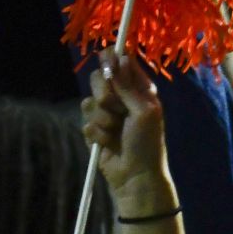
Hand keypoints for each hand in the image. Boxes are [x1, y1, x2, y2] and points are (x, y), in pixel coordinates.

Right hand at [80, 50, 173, 213]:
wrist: (135, 177)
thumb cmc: (147, 143)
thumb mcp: (144, 111)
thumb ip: (128, 85)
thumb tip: (120, 57)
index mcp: (139, 90)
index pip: (122, 63)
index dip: (111, 58)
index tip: (106, 60)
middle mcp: (122, 98)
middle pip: (99, 78)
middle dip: (104, 93)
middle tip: (115, 107)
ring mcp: (106, 113)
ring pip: (90, 100)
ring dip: (102, 118)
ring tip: (115, 132)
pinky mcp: (94, 129)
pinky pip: (85, 121)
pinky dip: (97, 133)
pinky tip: (108, 144)